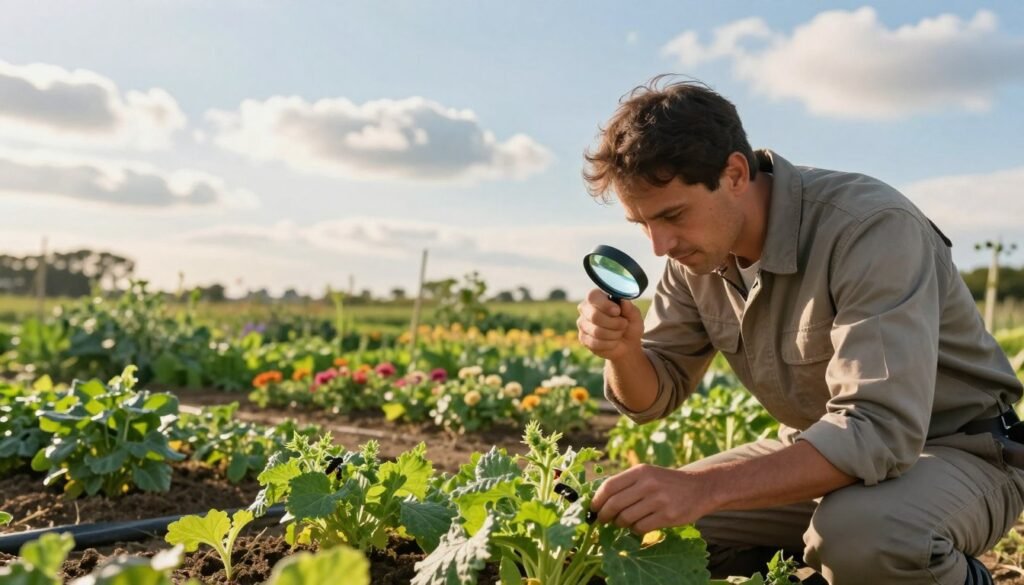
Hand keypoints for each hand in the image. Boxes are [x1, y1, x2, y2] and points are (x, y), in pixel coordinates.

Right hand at [576, 288, 643, 360]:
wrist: (627, 344)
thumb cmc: (629, 325)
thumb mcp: (634, 315)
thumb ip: (629, 308)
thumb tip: (623, 301)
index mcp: (597, 297)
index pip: (593, 297)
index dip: (605, 305)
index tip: (617, 311)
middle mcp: (586, 309)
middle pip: (594, 316)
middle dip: (614, 323)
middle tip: (623, 324)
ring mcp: (582, 324)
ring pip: (597, 331)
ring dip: (614, 334)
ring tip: (619, 333)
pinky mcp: (583, 338)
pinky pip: (595, 343)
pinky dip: (609, 344)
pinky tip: (613, 341)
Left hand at [590, 464, 716, 534]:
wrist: (700, 488)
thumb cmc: (666, 483)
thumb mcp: (647, 474)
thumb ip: (626, 483)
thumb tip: (598, 499)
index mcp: (640, 471)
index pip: (609, 486)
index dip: (597, 499)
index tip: (593, 508)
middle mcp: (648, 484)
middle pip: (614, 504)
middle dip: (604, 515)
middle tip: (602, 520)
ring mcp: (659, 500)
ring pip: (626, 518)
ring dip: (620, 523)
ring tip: (623, 522)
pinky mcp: (667, 516)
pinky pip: (640, 528)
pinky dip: (635, 529)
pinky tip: (639, 526)